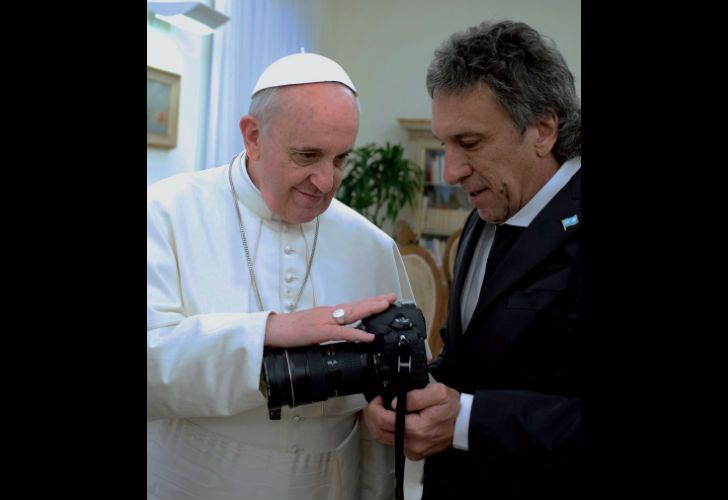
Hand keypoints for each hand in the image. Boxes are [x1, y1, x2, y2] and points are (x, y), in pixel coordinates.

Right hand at [264, 292, 396, 346]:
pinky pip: (343, 333)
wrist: (270, 330)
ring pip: (352, 313)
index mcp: (326, 313)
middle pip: (356, 305)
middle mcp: (327, 313)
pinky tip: (368, 336)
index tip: (382, 300)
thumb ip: (325, 329)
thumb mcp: (310, 328)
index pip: (351, 306)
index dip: (367, 303)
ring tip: (385, 306)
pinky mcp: (320, 331)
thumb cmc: (288, 331)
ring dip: (370, 309)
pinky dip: (357, 334)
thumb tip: (338, 333)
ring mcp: (324, 321)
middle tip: (392, 297)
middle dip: (375, 301)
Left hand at [363, 383, 460, 459]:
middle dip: (371, 415)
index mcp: (415, 428)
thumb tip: (394, 402)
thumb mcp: (437, 392)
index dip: (374, 407)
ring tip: (383, 408)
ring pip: (382, 438)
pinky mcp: (413, 453)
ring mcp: (412, 451)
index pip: (381, 420)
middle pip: (377, 432)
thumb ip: (414, 396)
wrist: (465, 425)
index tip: (379, 397)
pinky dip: (387, 430)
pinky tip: (392, 418)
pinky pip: (393, 442)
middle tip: (376, 403)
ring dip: (378, 423)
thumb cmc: (453, 408)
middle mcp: (411, 444)